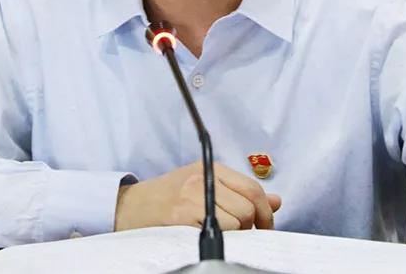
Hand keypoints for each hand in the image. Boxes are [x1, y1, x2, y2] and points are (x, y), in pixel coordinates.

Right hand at [114, 161, 281, 231]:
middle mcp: (203, 178)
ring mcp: (192, 196)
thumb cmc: (167, 198)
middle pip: (248, 207)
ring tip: (215, 232)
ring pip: (237, 222)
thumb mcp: (204, 186)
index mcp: (211, 168)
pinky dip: (217, 238)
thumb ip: (240, 193)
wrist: (129, 207)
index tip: (265, 227)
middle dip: (250, 227)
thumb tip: (276, 201)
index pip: (253, 188)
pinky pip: (217, 231)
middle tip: (240, 235)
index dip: (266, 212)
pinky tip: (201, 234)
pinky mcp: (182, 215)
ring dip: (233, 234)